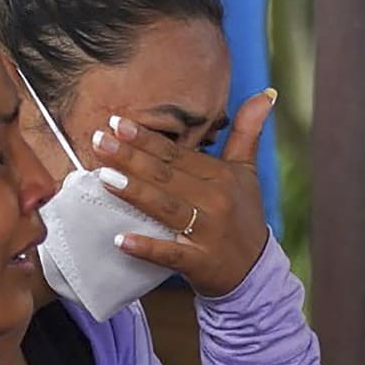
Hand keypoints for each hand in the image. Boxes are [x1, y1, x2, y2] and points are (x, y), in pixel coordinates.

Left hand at [90, 89, 274, 296]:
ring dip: (134, 192)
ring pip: (166, 208)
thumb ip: (247, 132)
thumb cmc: (242, 217)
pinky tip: (120, 240)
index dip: (147, 139)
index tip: (117, 123)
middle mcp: (216, 201)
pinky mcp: (200, 263)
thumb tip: (266, 92)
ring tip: (103, 176)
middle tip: (98, 140)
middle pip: (167, 176)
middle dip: (131, 157)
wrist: (254, 271)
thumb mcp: (247, 173)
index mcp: (221, 176)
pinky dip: (146, 248)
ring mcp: (208, 233)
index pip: (177, 155)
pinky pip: (170, 254)